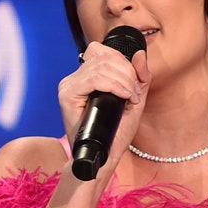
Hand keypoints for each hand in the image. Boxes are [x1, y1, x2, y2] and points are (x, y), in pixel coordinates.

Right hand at [58, 42, 150, 172]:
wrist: (105, 156)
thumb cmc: (116, 132)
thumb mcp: (134, 100)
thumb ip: (140, 77)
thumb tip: (140, 53)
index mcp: (87, 76)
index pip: (103, 51)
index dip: (123, 62)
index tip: (134, 85)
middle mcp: (75, 78)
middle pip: (104, 56)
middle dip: (127, 73)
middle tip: (135, 94)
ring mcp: (69, 85)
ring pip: (100, 66)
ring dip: (124, 81)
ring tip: (130, 98)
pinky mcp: (67, 95)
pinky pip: (92, 79)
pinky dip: (114, 85)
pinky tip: (123, 97)